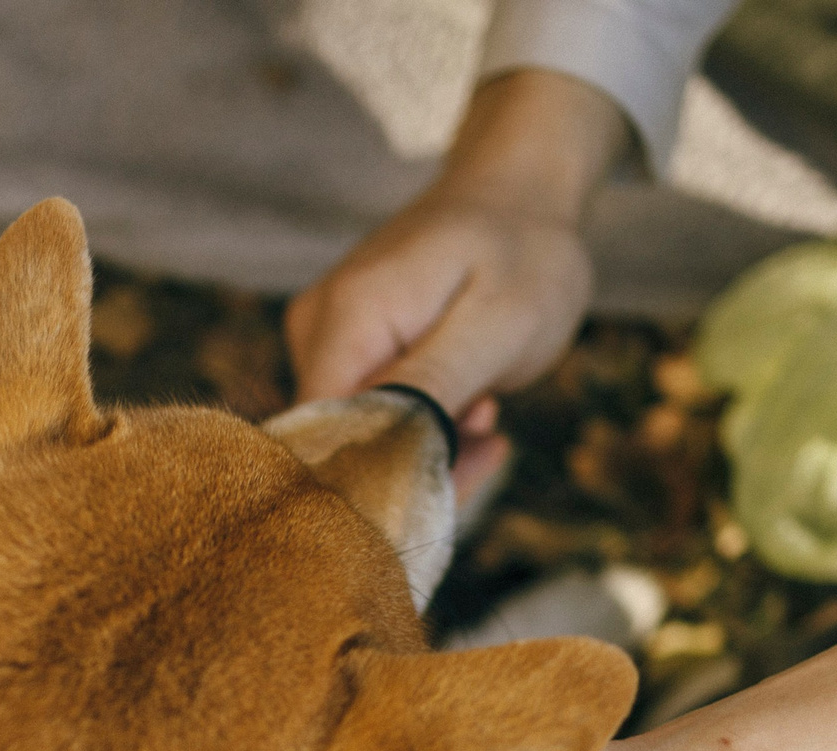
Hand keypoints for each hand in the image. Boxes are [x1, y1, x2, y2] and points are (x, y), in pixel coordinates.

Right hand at [286, 69, 629, 499]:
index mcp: (346, 320)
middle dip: (416, 462)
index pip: (328, 438)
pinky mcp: (339, 347)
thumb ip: (430, 388)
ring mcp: (320, 337)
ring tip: (487, 408)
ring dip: (427, 443)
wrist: (519, 192)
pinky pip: (367, 412)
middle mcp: (314, 330)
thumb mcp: (497, 327)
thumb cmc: (522, 254)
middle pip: (338, 441)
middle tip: (490, 438)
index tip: (466, 463)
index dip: (388, 474)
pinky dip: (423, 422)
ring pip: (357, 434)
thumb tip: (368, 453)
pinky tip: (470, 402)